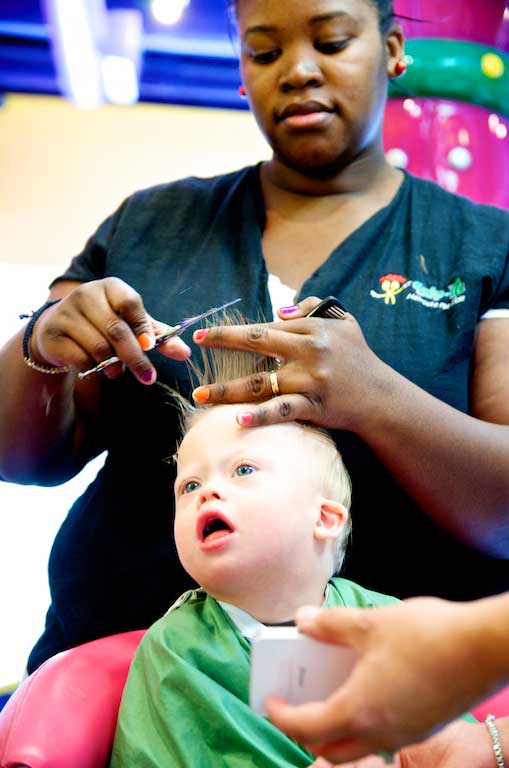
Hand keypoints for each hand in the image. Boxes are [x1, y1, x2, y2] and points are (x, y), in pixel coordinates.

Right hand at [31, 278, 190, 384]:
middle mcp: (86, 295)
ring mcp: (66, 313)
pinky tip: (93, 367)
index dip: (142, 327)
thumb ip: (157, 337)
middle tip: (148, 377)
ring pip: (98, 347)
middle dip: (135, 358)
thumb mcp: (132, 326)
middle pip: (116, 330)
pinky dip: (91, 368)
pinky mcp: (52, 334)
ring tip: (116, 372)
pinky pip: (78, 357)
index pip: (130, 303)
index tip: (151, 347)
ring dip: (113, 366)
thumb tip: (185, 353)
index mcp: (111, 287)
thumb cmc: (105, 324)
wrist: (60, 328)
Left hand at [191, 297, 385, 431]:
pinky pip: (283, 411)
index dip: (234, 330)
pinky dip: (261, 416)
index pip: (266, 327)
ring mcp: (311, 380)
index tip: (206, 334)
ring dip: (228, 389)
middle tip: (197, 343)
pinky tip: (239, 419)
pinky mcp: (315, 406)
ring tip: (200, 395)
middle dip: (224, 341)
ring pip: (262, 383)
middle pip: (259, 343)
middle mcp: (310, 352)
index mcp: (313, 330)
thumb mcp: (343, 323)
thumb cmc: (358, 358)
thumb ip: (312, 308)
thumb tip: (278, 310)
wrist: (381, 397)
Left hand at [266, 598, 500, 762]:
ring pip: (359, 747)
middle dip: (306, 732)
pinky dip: (364, 722)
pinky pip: (383, 737)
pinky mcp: (424, 726)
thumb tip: (302, 620)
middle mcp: (379, 733)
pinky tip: (368, 688)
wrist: (482, 647)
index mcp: (358, 710)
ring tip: (329, 694)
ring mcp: (405, 734)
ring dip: (336, 730)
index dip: (281, 715)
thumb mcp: (371, 624)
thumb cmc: (425, 635)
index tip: (270, 701)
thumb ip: (331, 625)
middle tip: (296, 704)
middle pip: (330, 748)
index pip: (306, 726)